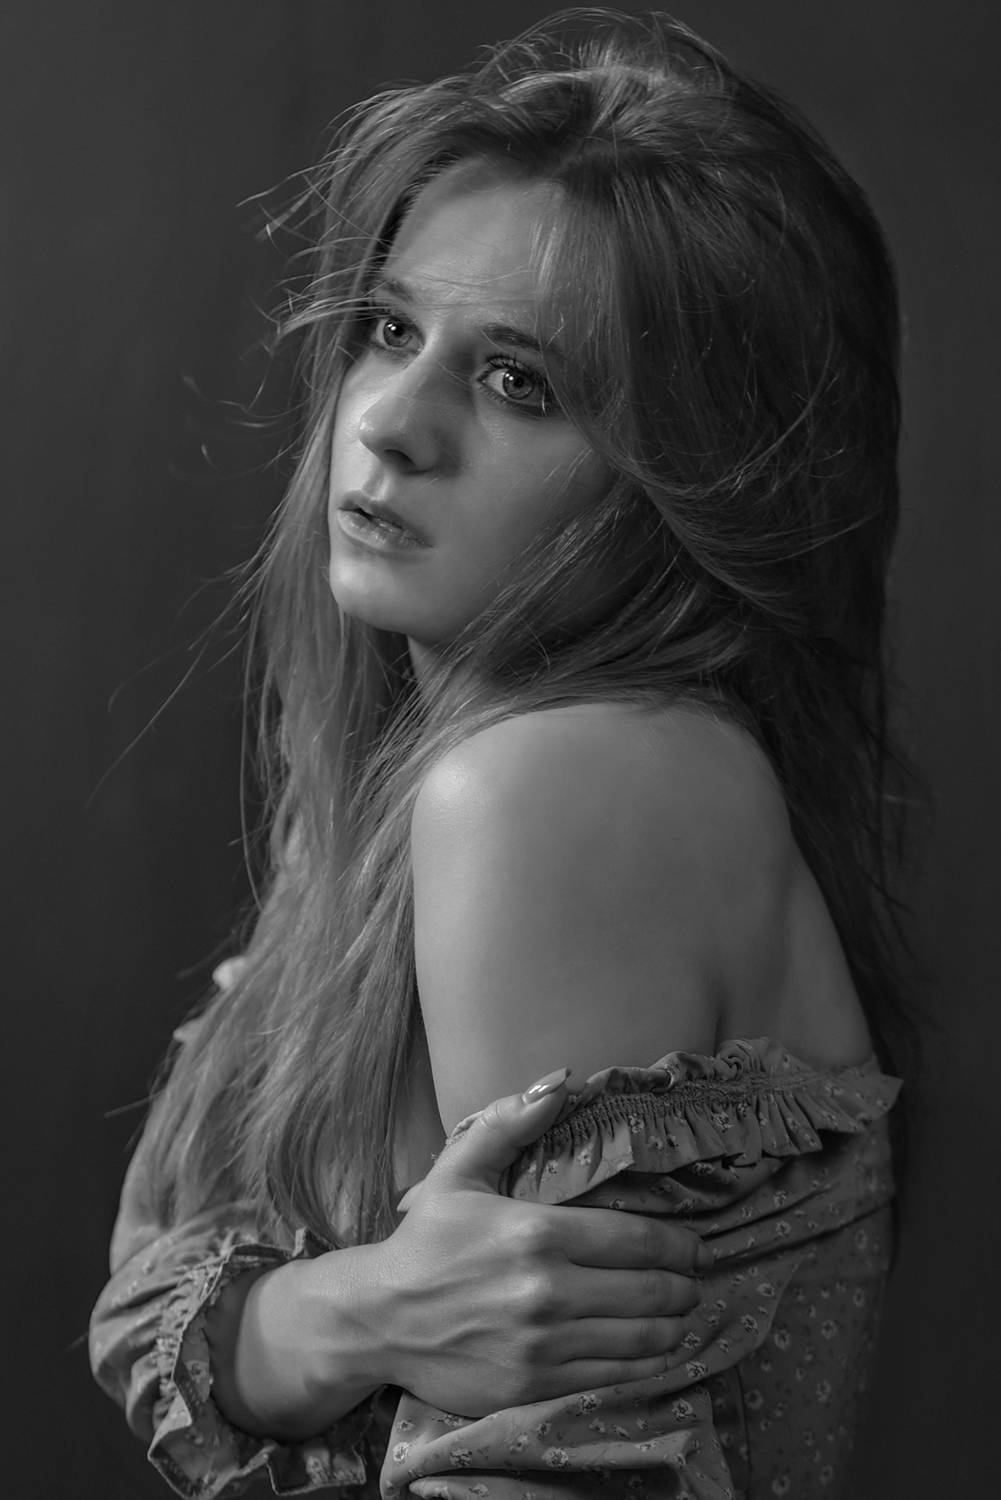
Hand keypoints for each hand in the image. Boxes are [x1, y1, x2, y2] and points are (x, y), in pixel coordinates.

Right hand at [370, 1070, 709, 1417]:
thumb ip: (511, 1121)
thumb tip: (562, 1079)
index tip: (694, 1245)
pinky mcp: (536, 1385)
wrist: (378, 1318)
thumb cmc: (425, 1240)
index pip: (637, 1240)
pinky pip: (614, 1377)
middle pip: (650, 1291)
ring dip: (674, 1326)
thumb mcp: (460, 1169)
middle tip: (693, 1279)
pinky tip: (656, 1351)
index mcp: (537, 1233)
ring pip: (641, 1339)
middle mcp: (548, 1292)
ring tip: (681, 1314)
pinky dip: (647, 1364)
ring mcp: (544, 1345)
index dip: (678, 1245)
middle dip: (684, 1285)